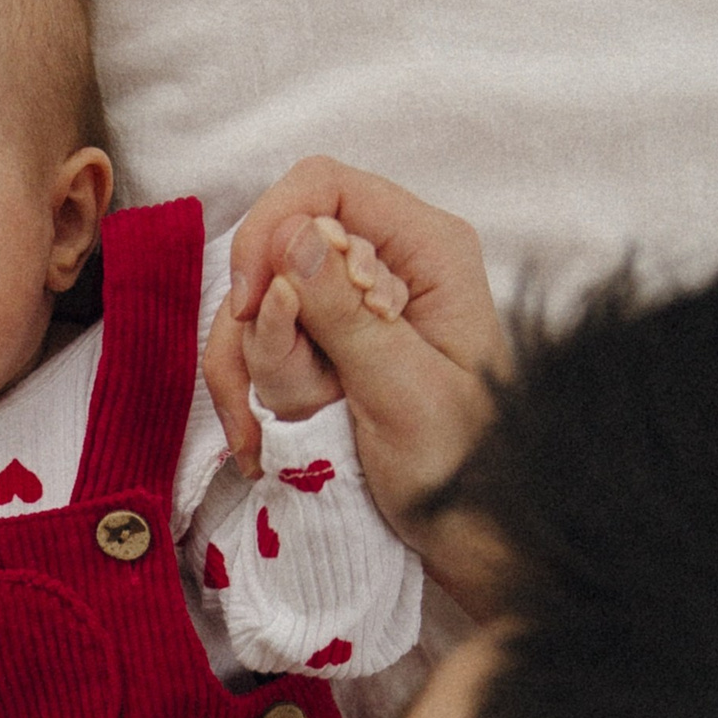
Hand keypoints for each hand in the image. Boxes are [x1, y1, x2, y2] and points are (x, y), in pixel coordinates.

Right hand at [205, 160, 509, 613]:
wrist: (468, 531)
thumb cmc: (459, 465)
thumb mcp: (402, 389)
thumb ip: (345, 313)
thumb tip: (293, 235)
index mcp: (426, 250)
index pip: (322, 186)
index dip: (270, 231)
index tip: (250, 302)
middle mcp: (386, 263)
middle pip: (274, 249)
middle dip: (261, 327)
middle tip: (289, 397)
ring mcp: (351, 305)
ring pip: (256, 306)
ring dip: (255, 372)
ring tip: (280, 435)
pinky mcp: (326, 346)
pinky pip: (257, 348)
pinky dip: (249, 396)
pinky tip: (262, 446)